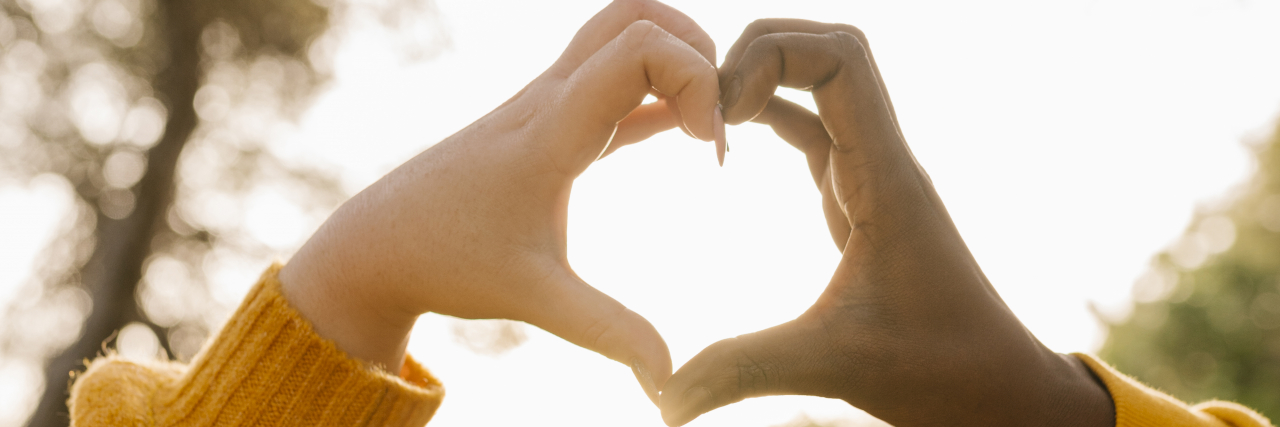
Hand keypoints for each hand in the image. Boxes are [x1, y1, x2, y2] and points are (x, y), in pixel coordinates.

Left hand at [278, 0, 722, 404]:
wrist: (379, 244)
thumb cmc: (448, 262)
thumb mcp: (534, 297)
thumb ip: (606, 331)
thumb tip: (669, 379)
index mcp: (551, 127)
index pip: (640, 47)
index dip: (697, 79)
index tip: (710, 147)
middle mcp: (550, 97)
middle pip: (636, 15)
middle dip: (697, 50)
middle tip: (718, 118)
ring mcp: (548, 104)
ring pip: (622, 37)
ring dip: (677, 64)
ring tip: (704, 132)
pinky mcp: (549, 123)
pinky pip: (613, 82)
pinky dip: (657, 92)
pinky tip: (681, 133)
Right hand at [657, 20, 1114, 425]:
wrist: (996, 387)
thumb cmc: (939, 370)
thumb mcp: (832, 364)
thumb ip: (741, 369)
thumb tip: (663, 402)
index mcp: (885, 178)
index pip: (842, 61)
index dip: (773, 56)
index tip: (723, 111)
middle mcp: (883, 161)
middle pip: (833, 50)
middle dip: (763, 49)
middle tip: (707, 98)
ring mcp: (873, 174)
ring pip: (825, 83)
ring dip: (766, 77)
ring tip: (709, 115)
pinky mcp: (861, 197)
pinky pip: (815, 127)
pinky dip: (771, 115)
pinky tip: (731, 142)